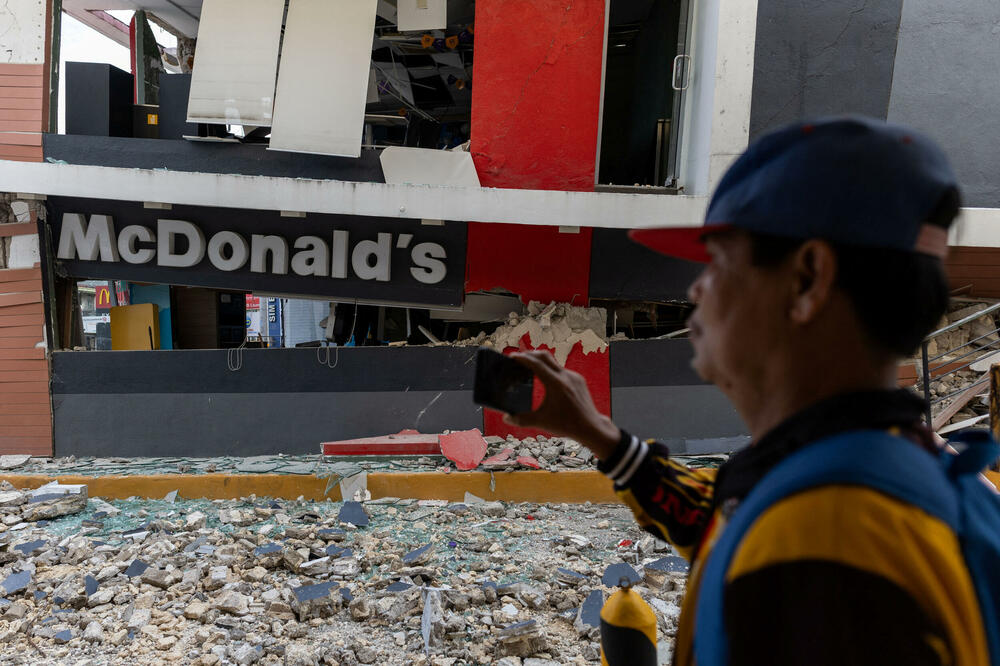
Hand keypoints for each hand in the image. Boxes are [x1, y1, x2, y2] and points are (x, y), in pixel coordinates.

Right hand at [505, 350, 621, 459]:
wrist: (590, 427)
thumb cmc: (567, 425)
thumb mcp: (542, 422)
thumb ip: (522, 420)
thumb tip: (506, 418)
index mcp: (556, 384)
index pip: (536, 364)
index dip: (522, 358)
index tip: (512, 356)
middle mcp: (566, 376)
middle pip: (545, 356)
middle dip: (530, 355)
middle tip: (519, 358)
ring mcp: (574, 376)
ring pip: (554, 363)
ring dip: (541, 362)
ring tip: (530, 368)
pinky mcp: (578, 380)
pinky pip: (562, 370)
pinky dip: (551, 371)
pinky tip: (546, 379)